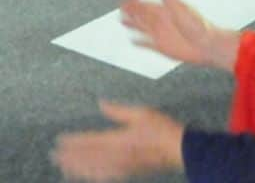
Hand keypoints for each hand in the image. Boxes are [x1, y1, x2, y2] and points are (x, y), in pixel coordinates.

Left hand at [51, 101, 184, 180]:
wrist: (177, 149)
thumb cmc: (161, 129)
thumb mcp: (141, 112)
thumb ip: (118, 110)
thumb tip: (101, 103)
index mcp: (117, 139)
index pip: (89, 141)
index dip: (73, 141)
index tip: (60, 140)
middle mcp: (114, 155)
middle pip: (86, 157)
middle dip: (69, 156)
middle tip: (54, 155)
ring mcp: (118, 166)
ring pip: (90, 169)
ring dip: (75, 167)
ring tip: (63, 166)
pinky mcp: (125, 173)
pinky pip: (101, 176)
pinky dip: (90, 176)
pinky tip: (85, 176)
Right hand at [119, 0, 238, 70]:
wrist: (206, 44)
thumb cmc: (198, 25)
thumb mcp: (181, 8)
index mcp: (167, 11)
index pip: (148, 4)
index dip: (137, 1)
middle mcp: (163, 22)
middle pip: (143, 15)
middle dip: (132, 11)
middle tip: (120, 6)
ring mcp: (161, 34)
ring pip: (143, 28)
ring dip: (133, 24)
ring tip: (122, 20)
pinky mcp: (161, 47)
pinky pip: (147, 44)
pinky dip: (139, 42)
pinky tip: (132, 40)